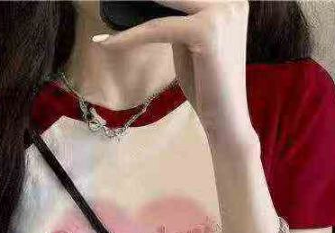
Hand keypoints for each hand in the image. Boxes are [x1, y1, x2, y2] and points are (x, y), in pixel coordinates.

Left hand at [96, 0, 255, 144]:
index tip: (128, 1)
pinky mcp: (206, 31)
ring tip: (107, 13)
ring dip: (131, 5)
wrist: (227, 120)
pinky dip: (130, 36)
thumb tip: (148, 3)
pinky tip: (107, 43)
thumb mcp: (191, 41)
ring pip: (162, 1)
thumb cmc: (207, 84)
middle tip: (113, 2)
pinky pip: (157, 28)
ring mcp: (222, 12)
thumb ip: (177, 17)